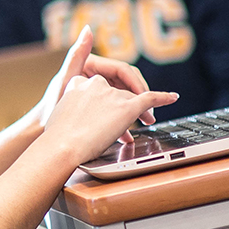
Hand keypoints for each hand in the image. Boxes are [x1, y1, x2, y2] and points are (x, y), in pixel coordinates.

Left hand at [34, 27, 157, 126]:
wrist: (43, 130)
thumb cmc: (50, 106)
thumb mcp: (65, 79)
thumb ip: (76, 54)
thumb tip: (87, 29)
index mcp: (90, 65)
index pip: (123, 70)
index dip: (137, 85)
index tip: (145, 100)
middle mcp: (96, 75)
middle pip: (127, 84)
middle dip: (140, 100)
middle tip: (149, 116)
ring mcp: (98, 90)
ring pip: (125, 98)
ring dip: (135, 111)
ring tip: (144, 124)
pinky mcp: (98, 104)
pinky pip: (117, 109)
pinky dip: (124, 120)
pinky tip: (127, 134)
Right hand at [41, 74, 179, 164]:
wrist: (62, 146)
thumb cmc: (57, 137)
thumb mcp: (58, 112)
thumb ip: (71, 107)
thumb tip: (78, 115)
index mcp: (78, 82)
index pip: (97, 87)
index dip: (103, 101)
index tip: (105, 113)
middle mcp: (97, 84)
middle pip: (116, 92)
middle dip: (121, 107)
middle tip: (124, 124)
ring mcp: (113, 94)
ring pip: (131, 99)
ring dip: (138, 111)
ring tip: (142, 123)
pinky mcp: (127, 106)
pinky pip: (150, 98)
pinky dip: (163, 97)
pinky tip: (172, 98)